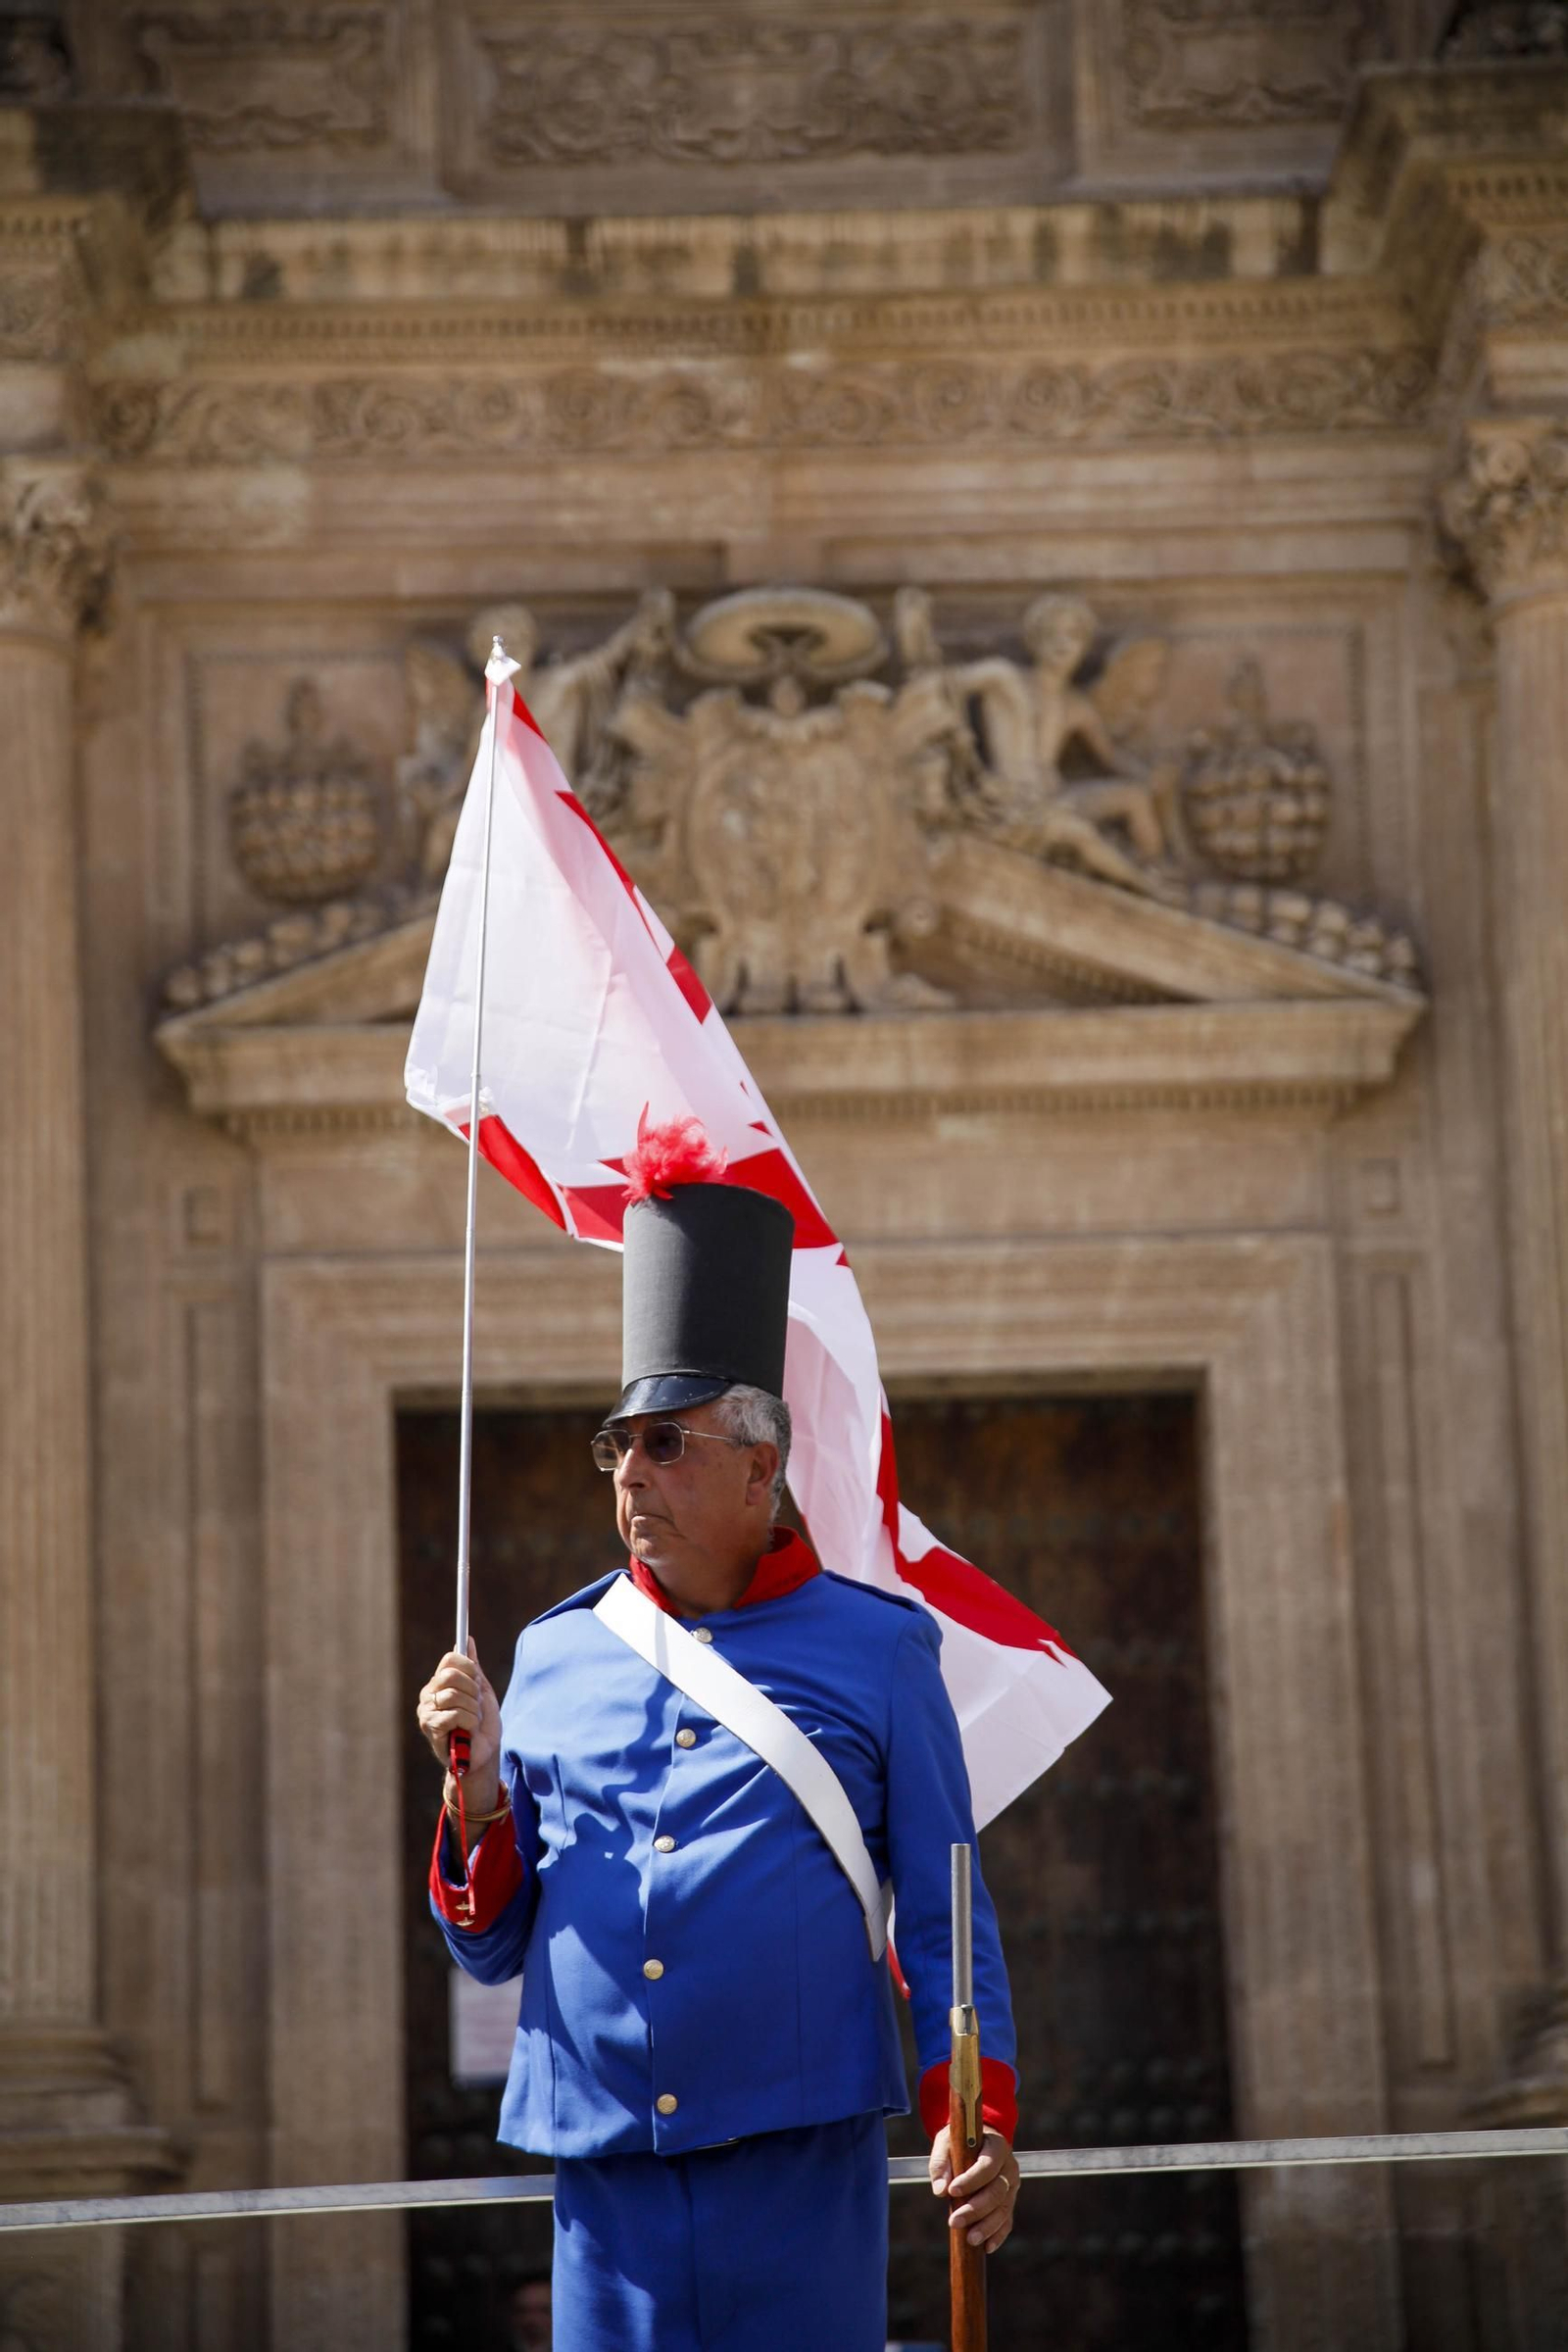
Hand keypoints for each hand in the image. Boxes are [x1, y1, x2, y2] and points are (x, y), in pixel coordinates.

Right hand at [417, 1640, 501, 1790]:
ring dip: (473, 1708)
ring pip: (453, 1695)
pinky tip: (468, 1729)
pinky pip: (453, 1714)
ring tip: (473, 1720)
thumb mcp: (481, 1691)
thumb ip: (473, 1667)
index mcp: (440, 1683)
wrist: (484, 1754)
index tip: (478, 1679)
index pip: (449, 1659)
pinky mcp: (430, 1728)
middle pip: (450, 1675)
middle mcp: (429, 1694)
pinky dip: (469, 1720)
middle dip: (472, 1689)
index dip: (468, 1666)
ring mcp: (426, 1711)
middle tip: (477, 1704)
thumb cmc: (482, 1724)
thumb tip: (467, 1640)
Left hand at [929, 2124, 1018, 2254]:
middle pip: (997, 2191)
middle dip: (976, 2209)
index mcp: (996, 2147)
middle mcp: (1009, 2167)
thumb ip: (941, 2164)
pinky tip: (987, 2247)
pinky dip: (998, 2235)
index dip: (972, 2179)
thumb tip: (939, 2191)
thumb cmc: (960, 2144)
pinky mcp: (1010, 2202)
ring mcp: (1012, 2187)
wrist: (977, 2143)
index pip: (988, 2165)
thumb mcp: (946, 2143)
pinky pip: (1007, 2221)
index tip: (952, 2190)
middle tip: (954, 2221)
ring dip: (987, 2226)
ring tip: (970, 2239)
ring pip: (1004, 2209)